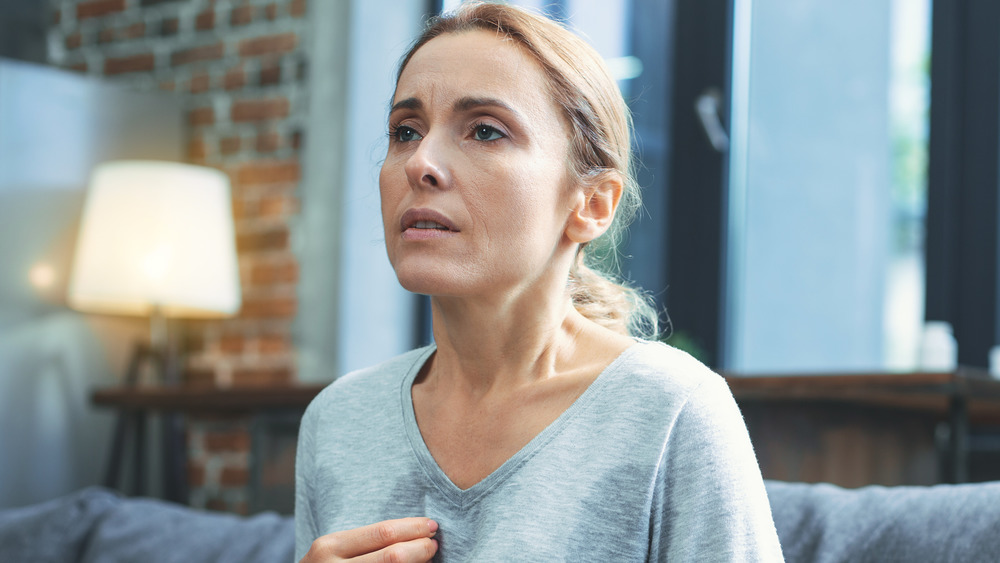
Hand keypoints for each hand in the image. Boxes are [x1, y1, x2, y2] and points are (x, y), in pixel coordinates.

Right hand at [301, 517, 438, 562]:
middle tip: (433, 544)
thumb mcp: (335, 550)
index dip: (412, 528)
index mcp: (330, 547)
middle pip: (393, 556)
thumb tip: (415, 533)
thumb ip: (366, 541)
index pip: (382, 533)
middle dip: (420, 548)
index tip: (431, 525)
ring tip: (428, 559)